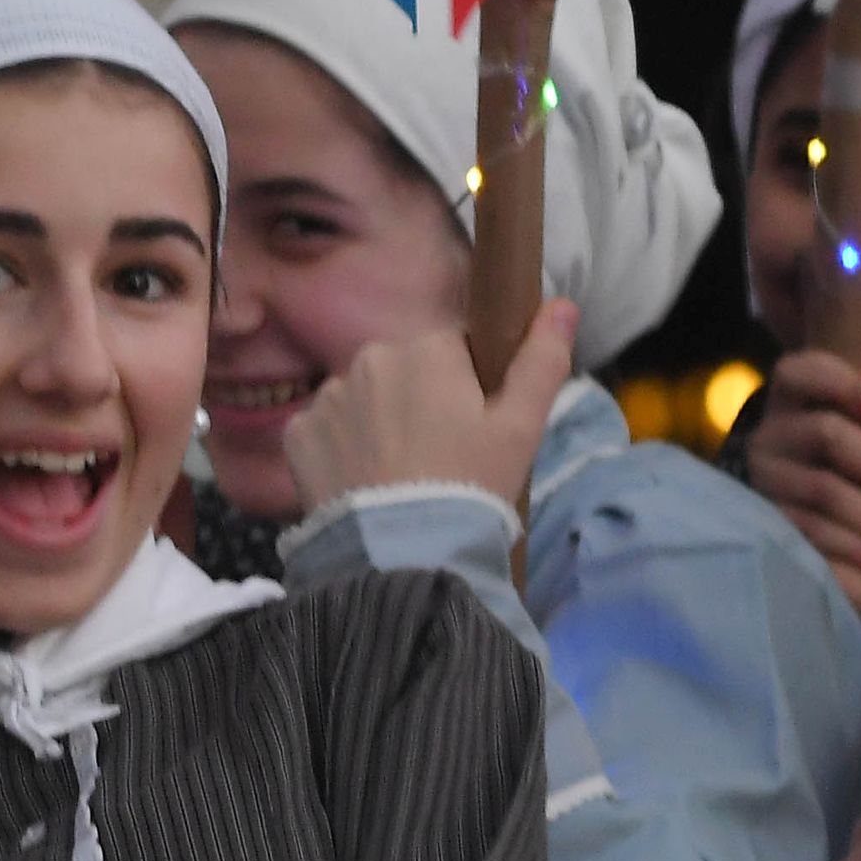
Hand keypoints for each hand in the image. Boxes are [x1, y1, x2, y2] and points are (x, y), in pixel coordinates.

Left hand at [282, 300, 575, 517]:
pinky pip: (327, 430)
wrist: (402, 556)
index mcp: (427, 348)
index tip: (471, 431)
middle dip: (420, 402)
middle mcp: (369, 358)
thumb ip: (541, 361)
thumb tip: (564, 304)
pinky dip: (342, 450)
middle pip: (404, 371)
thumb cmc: (471, 486)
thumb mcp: (522, 428)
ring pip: (364, 399)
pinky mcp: (297, 436)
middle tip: (439, 459)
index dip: (468, 389)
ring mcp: (327, 398)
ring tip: (399, 477)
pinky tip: (363, 484)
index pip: (453, 350)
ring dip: (379, 424)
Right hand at [738, 348, 860, 607]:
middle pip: (826, 432)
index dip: (835, 381)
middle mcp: (767, 442)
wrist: (836, 541)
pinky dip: (853, 558)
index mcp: (791, 406)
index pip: (795, 371)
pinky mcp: (769, 537)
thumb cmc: (858, 474)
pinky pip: (816, 542)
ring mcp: (763, 489)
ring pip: (824, 492)